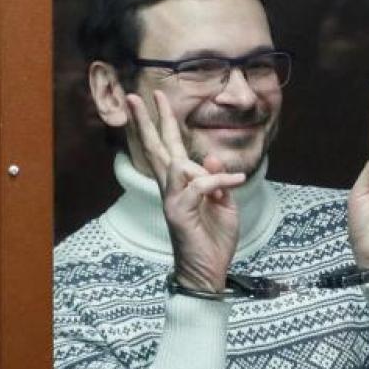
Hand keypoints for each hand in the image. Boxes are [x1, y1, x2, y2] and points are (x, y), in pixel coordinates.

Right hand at [127, 90, 245, 291]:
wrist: (208, 272)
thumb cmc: (214, 239)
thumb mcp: (223, 203)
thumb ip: (217, 180)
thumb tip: (212, 157)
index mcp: (181, 184)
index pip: (168, 147)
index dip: (161, 121)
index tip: (154, 96)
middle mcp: (171, 189)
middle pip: (155, 148)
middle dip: (146, 121)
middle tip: (133, 95)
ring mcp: (172, 200)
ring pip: (176, 163)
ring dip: (198, 165)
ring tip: (217, 188)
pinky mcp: (179, 213)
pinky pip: (200, 185)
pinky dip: (219, 181)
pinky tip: (236, 182)